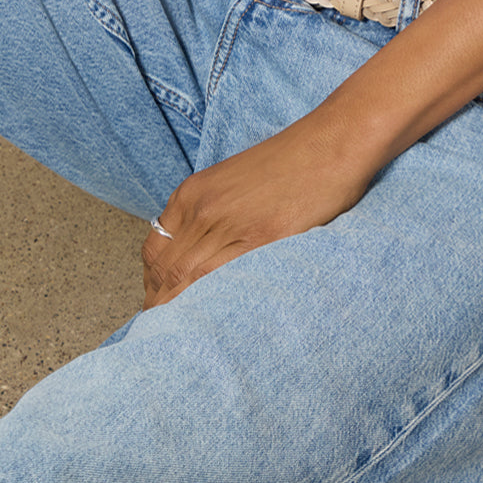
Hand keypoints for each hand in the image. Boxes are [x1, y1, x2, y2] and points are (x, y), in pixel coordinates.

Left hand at [141, 107, 373, 309]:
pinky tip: (216, 323)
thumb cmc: (289, 163)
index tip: (160, 306)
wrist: (329, 144)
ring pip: (188, 277)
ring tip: (185, 338)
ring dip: (181, 311)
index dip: (152, 285)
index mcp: (193, 192)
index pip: (153, 250)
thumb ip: (210, 214)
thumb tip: (197, 256)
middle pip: (165, 269)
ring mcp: (231, 223)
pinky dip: (214, 304)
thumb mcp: (233, 182)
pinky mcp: (263, 238)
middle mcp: (203, 207)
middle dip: (161, 305)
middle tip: (167, 332)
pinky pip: (225, 279)